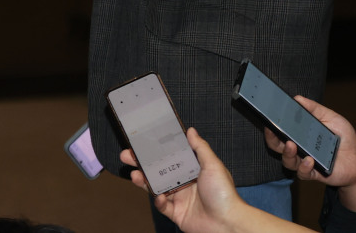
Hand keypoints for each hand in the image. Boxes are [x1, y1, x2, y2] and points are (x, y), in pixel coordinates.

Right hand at [122, 128, 248, 232]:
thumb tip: (191, 131)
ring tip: (135, 175)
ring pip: (156, 187)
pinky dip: (158, 201)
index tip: (143, 142)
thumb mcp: (213, 166)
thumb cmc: (224, 194)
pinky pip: (162, 206)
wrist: (227, 223)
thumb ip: (200, 148)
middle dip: (142, 164)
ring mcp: (179, 198)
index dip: (156, 150)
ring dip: (144, 181)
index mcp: (192, 170)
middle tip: (127, 156)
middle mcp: (184, 183)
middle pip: (158, 171)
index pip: (169, 157)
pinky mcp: (176, 213)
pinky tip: (159, 196)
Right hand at [265, 97, 355, 210]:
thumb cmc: (343, 138)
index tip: (268, 118)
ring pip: (288, 161)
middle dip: (272, 139)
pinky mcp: (314, 173)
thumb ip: (315, 109)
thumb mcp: (331, 118)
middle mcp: (298, 149)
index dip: (272, 126)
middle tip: (273, 131)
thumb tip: (297, 98)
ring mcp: (305, 162)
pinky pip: (303, 173)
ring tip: (291, 145)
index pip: (280, 130)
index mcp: (299, 134)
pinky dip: (304, 167)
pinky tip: (310, 160)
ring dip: (287, 153)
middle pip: (277, 146)